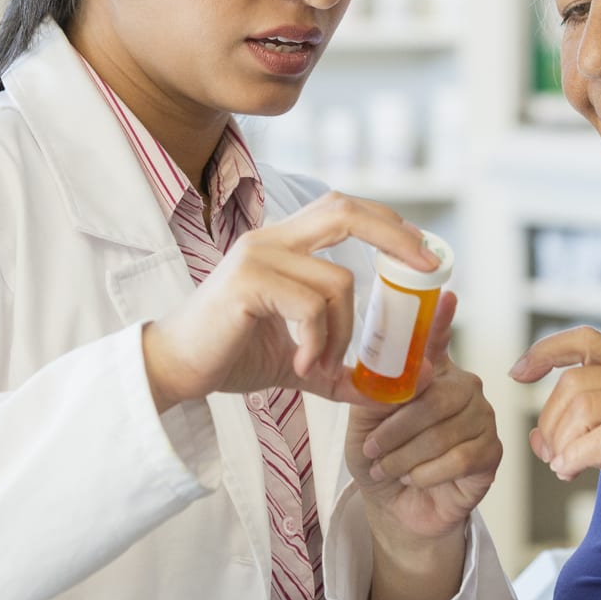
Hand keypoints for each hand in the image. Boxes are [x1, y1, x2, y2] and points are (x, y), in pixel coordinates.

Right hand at [141, 193, 436, 413]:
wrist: (172, 369)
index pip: (343, 209)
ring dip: (344, 332)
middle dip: (395, 235)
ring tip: (322, 365)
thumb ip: (337, 366)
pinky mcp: (247, 283)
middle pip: (345, 211)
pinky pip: (311, 307)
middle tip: (428, 270)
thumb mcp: (296, 359)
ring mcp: (257, 256)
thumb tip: (385, 390)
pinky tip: (301, 364)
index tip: (424, 253)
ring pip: (337, 282)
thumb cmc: (228, 355)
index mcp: (283, 243)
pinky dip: (319, 342)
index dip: (388, 222)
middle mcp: (270, 239)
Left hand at [347, 293, 502, 542]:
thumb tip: (396, 373)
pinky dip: (427, 473)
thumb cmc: (379, 458)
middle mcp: (462, 387)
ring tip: (386, 467)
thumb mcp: (363, 423)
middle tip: (371, 448)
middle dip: (398, 426)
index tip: (446, 294)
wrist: (393, 508)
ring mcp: (482, 418)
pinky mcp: (491, 453)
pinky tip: (414, 478)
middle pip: (439, 395)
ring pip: (445, 431)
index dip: (441, 318)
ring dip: (405, 455)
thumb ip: (376, 393)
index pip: (436, 340)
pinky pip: (459, 459)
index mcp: (431, 373)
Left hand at [512, 326, 600, 547]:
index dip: (545, 351)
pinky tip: (573, 471)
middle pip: (575, 383)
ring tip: (563, 465)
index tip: (518, 373)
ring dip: (561, 441)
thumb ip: (581, 432)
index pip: (586, 341)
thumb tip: (535, 437)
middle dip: (550, 421)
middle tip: (551, 453)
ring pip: (585, 407)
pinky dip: (576, 455)